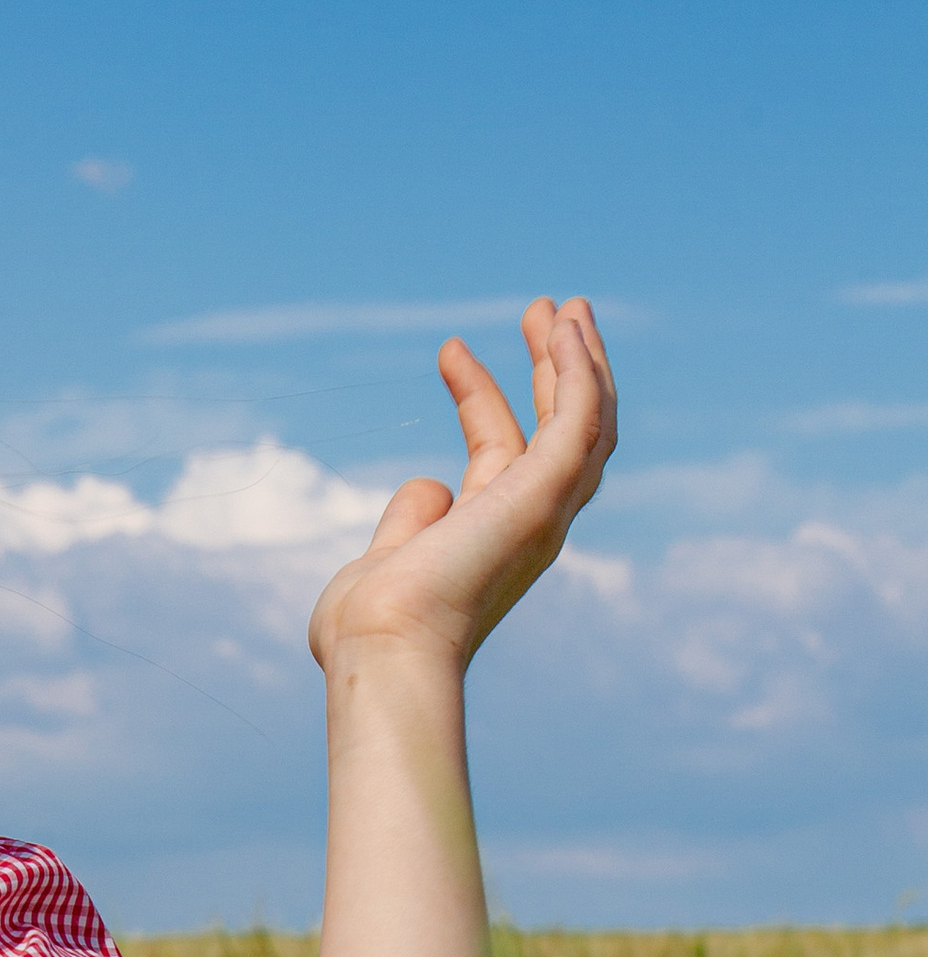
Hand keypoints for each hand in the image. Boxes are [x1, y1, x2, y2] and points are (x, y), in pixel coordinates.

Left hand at [309, 297, 616, 678]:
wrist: (383, 650)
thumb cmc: (370, 628)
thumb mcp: (385, 560)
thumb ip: (409, 521)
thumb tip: (427, 487)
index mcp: (491, 536)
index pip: (499, 450)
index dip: (478, 395)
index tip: (450, 349)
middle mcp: (530, 523)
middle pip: (561, 430)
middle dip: (555, 368)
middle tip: (549, 312)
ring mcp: (544, 510)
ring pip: (585, 421)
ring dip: (577, 360)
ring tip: (561, 306)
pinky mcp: (547, 493)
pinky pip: (580, 419)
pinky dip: (580, 371)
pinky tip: (564, 328)